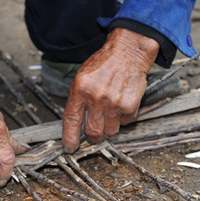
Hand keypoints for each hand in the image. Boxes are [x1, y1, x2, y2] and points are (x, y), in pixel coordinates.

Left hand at [62, 28, 158, 153]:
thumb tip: (75, 124)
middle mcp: (96, 98)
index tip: (69, 148)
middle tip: (95, 133)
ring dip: (110, 126)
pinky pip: (125, 123)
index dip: (70, 138)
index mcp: (80, 90)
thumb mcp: (83, 77)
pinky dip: (123, 117)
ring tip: (111, 111)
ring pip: (110, 131)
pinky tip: (122, 103)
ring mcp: (113, 103)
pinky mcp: (129, 106)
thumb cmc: (104, 64)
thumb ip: (78, 99)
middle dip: (94, 137)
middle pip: (93, 132)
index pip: (71, 120)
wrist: (128, 52)